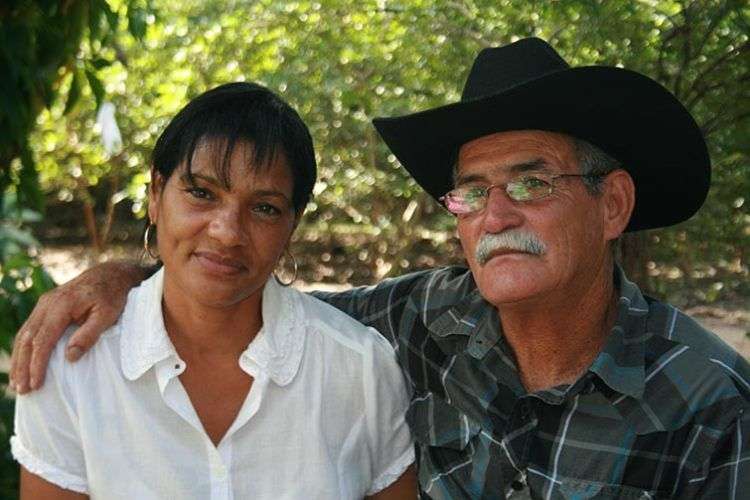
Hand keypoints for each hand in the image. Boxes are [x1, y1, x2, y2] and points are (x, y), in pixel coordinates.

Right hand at [9, 261, 147, 393]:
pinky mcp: (46, 306)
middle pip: (27, 339)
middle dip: (23, 366)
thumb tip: (70, 357)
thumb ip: (89, 334)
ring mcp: (44, 303)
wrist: (112, 274)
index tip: (35, 384)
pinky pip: (29, 328)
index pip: (43, 339)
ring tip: (18, 383)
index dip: (37, 364)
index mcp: (61, 305)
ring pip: (24, 334)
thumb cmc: (113, 295)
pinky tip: (23, 362)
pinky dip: (24, 347)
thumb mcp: (107, 315)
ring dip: (19, 359)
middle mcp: (47, 303)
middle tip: (22, 390)